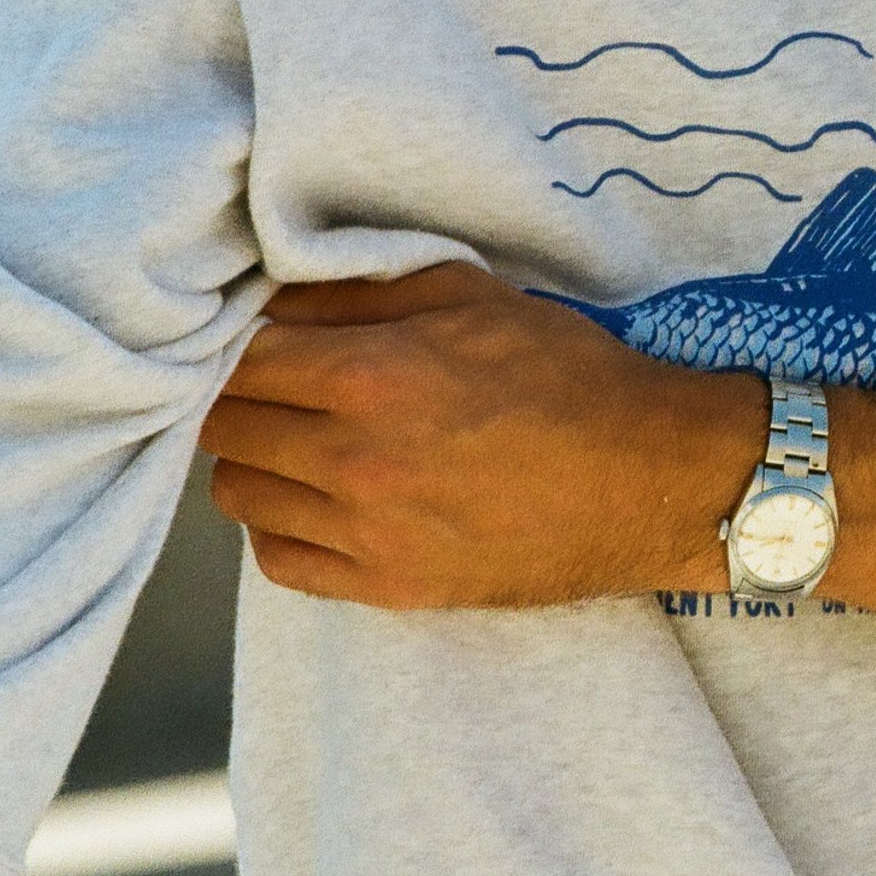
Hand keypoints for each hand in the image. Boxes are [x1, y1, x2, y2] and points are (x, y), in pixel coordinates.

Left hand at [201, 266, 763, 610]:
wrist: (650, 480)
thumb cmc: (568, 374)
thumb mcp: (470, 295)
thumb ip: (362, 287)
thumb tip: (272, 291)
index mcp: (371, 376)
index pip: (237, 358)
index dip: (239, 340)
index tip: (260, 337)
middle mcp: (355, 461)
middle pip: (225, 426)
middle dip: (245, 396)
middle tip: (285, 384)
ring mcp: (368, 534)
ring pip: (237, 495)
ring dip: (258, 461)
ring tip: (302, 442)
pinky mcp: (389, 588)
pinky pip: (277, 560)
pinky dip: (282, 526)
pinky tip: (321, 499)